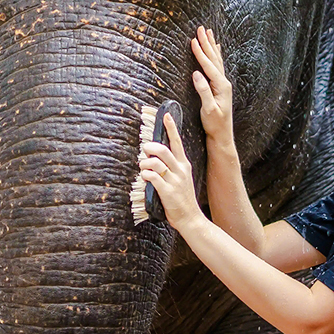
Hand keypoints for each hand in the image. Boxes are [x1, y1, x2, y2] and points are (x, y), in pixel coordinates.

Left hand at [139, 113, 205, 230]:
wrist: (190, 218)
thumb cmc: (182, 198)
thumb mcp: (182, 178)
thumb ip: (171, 167)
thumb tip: (154, 157)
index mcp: (184, 165)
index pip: (177, 142)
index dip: (171, 127)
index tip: (166, 115)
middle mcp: (180, 170)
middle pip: (163, 149)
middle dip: (150, 147)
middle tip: (145, 150)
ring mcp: (174, 180)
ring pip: (155, 162)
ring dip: (144, 162)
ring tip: (143, 167)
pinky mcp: (167, 191)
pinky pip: (152, 177)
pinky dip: (145, 175)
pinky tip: (145, 177)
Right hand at [190, 27, 233, 148]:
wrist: (222, 134)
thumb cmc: (214, 123)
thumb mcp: (208, 109)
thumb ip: (203, 91)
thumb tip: (196, 74)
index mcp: (221, 86)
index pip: (208, 66)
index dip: (200, 53)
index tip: (193, 40)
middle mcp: (224, 82)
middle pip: (214, 58)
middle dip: (207, 43)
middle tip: (201, 28)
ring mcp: (223, 84)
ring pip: (216, 60)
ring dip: (211, 46)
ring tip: (208, 33)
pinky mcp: (220, 87)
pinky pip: (217, 66)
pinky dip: (215, 55)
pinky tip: (216, 49)